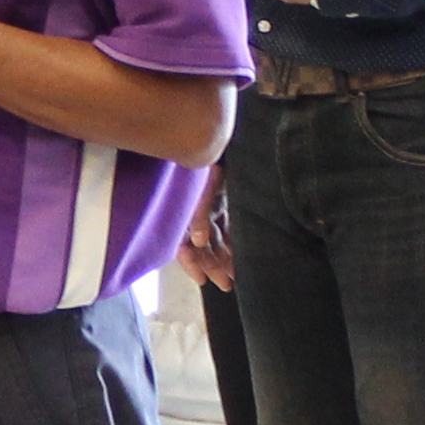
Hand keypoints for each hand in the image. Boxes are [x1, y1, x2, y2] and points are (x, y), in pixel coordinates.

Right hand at [176, 167, 235, 292]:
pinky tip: (239, 252)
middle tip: (227, 285)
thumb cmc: (205, 165)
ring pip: (216, 239)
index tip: (203, 280)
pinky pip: (225, 227)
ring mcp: (211, 208)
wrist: (214, 139)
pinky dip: (231, 241)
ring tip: (236, 274)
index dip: (192, 263)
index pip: (186, 244)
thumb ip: (199, 215)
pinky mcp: (222, 202)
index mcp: (186, 212)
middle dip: (213, 266)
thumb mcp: (200, 190)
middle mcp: (197, 213)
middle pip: (203, 246)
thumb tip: (197, 240)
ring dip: (224, 257)